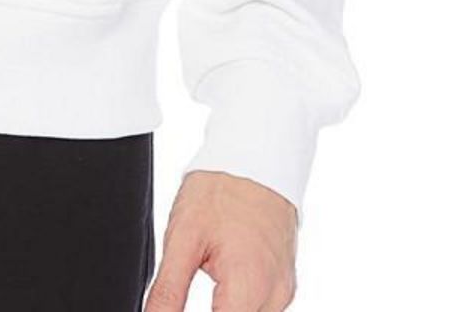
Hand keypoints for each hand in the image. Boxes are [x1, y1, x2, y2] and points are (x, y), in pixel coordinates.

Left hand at [146, 170, 297, 310]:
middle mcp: (275, 296)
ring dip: (227, 311)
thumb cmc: (218, 190)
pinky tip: (224, 286)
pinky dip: (240, 304)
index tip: (172, 309)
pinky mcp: (285, 282)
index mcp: (249, 287)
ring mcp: (284, 290)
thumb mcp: (182, 238)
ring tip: (209, 281)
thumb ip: (168, 291)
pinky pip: (262, 308)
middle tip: (184, 293)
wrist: (253, 156)